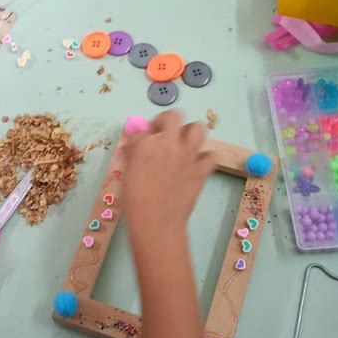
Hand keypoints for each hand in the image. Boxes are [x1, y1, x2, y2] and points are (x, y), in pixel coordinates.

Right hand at [123, 110, 213, 232]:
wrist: (156, 221)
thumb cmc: (135, 201)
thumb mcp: (127, 175)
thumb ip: (131, 155)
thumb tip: (131, 146)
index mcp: (146, 143)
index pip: (145, 126)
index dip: (144, 132)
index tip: (143, 140)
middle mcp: (169, 143)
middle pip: (174, 116)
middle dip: (168, 122)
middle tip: (163, 135)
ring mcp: (188, 155)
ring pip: (198, 128)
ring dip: (190, 133)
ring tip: (183, 145)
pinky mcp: (201, 170)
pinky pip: (210, 155)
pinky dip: (205, 158)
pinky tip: (196, 165)